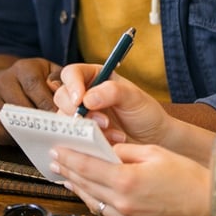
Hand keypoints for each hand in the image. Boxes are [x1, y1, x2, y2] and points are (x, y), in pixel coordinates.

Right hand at [0, 57, 62, 143]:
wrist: (11, 81)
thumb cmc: (38, 80)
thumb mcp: (51, 73)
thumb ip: (61, 81)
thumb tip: (66, 94)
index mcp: (23, 68)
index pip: (34, 87)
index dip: (48, 105)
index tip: (62, 119)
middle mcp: (3, 81)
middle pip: (21, 107)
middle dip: (40, 122)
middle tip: (55, 132)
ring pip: (10, 122)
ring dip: (28, 132)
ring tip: (43, 136)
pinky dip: (14, 139)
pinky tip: (27, 137)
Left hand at [50, 142, 211, 215]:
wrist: (209, 205)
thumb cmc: (187, 176)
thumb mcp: (154, 152)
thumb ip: (125, 150)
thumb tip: (108, 150)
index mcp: (126, 179)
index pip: (88, 166)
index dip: (70, 157)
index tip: (58, 149)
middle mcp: (123, 202)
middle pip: (86, 184)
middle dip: (68, 171)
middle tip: (55, 161)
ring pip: (92, 201)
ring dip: (77, 187)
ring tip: (66, 176)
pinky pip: (107, 213)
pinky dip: (95, 200)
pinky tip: (90, 193)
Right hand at [53, 63, 171, 144]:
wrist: (153, 139)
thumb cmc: (145, 113)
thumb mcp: (134, 98)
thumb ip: (112, 92)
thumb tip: (86, 99)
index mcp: (94, 77)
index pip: (71, 74)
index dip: (71, 85)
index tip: (80, 100)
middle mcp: (84, 94)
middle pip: (62, 96)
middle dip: (78, 111)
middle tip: (103, 122)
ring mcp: (81, 115)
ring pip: (64, 119)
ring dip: (85, 128)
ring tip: (111, 132)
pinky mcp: (81, 135)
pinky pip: (73, 137)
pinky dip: (89, 141)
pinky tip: (110, 142)